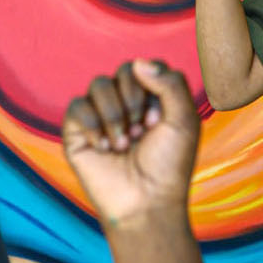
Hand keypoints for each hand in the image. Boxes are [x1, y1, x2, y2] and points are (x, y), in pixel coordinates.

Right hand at [62, 62, 201, 227]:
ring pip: (99, 84)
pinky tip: (105, 148)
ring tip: (125, 144)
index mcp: (154, 99)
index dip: (155, 89)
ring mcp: (101, 114)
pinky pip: (78, 106)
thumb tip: (139, 62)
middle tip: (144, 132)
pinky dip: (94, 126)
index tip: (160, 121)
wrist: (146, 200)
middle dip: (137, 101)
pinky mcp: (77, 129)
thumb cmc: (169, 165)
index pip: (148, 67)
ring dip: (116, 116)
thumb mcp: (184, 122)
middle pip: (124, 71)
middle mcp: (127, 103)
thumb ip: (172, 84)